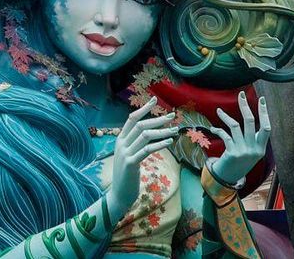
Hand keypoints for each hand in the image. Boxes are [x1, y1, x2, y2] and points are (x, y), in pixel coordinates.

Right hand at [105, 97, 176, 216]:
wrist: (119, 194)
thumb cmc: (127, 176)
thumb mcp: (129, 156)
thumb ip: (134, 144)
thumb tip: (148, 134)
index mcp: (120, 139)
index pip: (132, 118)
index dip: (144, 108)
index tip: (155, 100)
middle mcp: (121, 144)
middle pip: (140, 125)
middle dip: (158, 119)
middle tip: (173, 116)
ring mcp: (125, 153)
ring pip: (145, 136)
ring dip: (162, 132)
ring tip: (175, 130)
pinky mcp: (131, 164)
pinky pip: (147, 150)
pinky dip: (159, 144)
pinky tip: (169, 142)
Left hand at [208, 92, 270, 185]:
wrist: (230, 177)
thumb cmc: (241, 161)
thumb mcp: (251, 152)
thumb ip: (253, 139)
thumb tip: (251, 118)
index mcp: (261, 148)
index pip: (266, 127)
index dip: (264, 113)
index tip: (261, 100)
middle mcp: (254, 149)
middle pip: (250, 122)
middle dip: (245, 106)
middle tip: (241, 95)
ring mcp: (243, 151)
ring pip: (235, 126)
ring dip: (225, 117)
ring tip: (219, 111)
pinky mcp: (232, 153)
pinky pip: (225, 135)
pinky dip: (218, 130)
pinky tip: (213, 129)